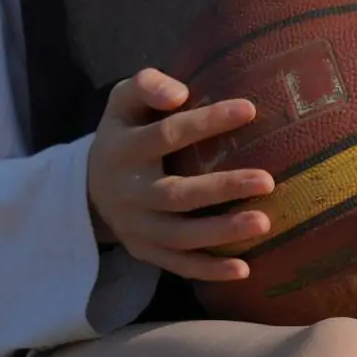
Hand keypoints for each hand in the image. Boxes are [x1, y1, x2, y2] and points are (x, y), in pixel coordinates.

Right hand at [85, 69, 273, 281]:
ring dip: (221, 233)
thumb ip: (147, 85)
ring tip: (264, 223)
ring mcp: (134, 226)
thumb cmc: (125, 131)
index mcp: (123, 149)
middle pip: (176, 194)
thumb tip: (180, 94)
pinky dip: (209, 270)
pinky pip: (177, 265)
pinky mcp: (143, 250)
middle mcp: (127, 191)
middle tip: (267, 181)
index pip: (167, 135)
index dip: (207, 122)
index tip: (250, 109)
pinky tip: (244, 269)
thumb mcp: (124, 100)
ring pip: (179, 236)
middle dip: (222, 188)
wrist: (88, 185)